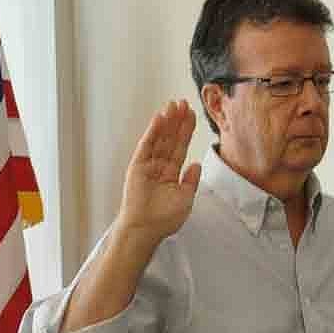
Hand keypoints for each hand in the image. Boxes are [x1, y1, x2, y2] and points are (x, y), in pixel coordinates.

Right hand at [114, 100, 200, 244]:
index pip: (180, 147)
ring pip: (159, 138)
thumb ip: (191, 180)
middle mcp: (159, 167)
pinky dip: (153, 131)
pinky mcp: (137, 165)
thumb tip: (196, 164)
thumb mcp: (186, 199)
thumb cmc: (163, 220)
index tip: (192, 115)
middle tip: (184, 102)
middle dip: (177, 121)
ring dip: (166, 121)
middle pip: (170, 139)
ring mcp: (148, 165)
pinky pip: (147, 144)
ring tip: (174, 105)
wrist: (146, 229)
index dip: (187, 131)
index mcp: (171, 174)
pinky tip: (160, 118)